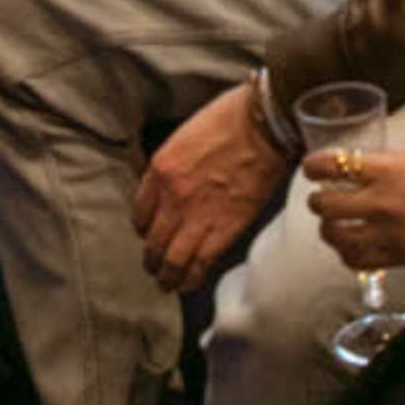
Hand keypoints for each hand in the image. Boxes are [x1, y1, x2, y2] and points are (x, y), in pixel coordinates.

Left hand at [133, 83, 294, 293]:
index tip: (148, 234)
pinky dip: (192, 277)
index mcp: (160, 170)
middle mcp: (172, 197)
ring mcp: (198, 215)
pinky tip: (188, 284)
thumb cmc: (230, 120)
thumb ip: (174, 165)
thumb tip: (173, 185)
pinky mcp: (225, 229)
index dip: (143, 228)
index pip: (140, 211)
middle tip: (153, 268)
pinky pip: (201, 262)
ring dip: (167, 276)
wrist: (264, 126)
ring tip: (167, 284)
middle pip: (153, 240)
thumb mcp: (186, 136)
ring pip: (173, 259)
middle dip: (151, 259)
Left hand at [308, 148, 404, 273]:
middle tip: (325, 197)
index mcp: (387, 169)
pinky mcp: (400, 256)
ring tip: (335, 224)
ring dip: (329, 228)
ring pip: (333, 236)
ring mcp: (389, 232)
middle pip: (322, 204)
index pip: (328, 166)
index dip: (312, 166)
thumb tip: (368, 162)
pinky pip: (357, 261)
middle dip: (317, 200)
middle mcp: (382, 201)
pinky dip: (347, 254)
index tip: (314, 168)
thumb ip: (392, 159)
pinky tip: (352, 246)